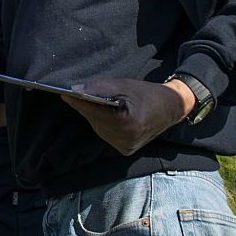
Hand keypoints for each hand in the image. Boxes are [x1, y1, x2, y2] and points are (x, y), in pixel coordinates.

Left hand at [62, 78, 193, 155]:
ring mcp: (125, 146)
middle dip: (86, 106)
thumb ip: (99, 88)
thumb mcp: (124, 85)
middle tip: (79, 93)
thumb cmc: (147, 94)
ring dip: (94, 115)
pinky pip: (104, 133)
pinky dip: (102, 123)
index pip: (94, 111)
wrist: (170, 109)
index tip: (64, 93)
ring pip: (97, 127)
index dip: (78, 101)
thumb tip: (74, 89)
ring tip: (97, 103)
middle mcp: (125, 139)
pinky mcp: (125, 150)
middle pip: (94, 119)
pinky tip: (107, 114)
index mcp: (127, 123)